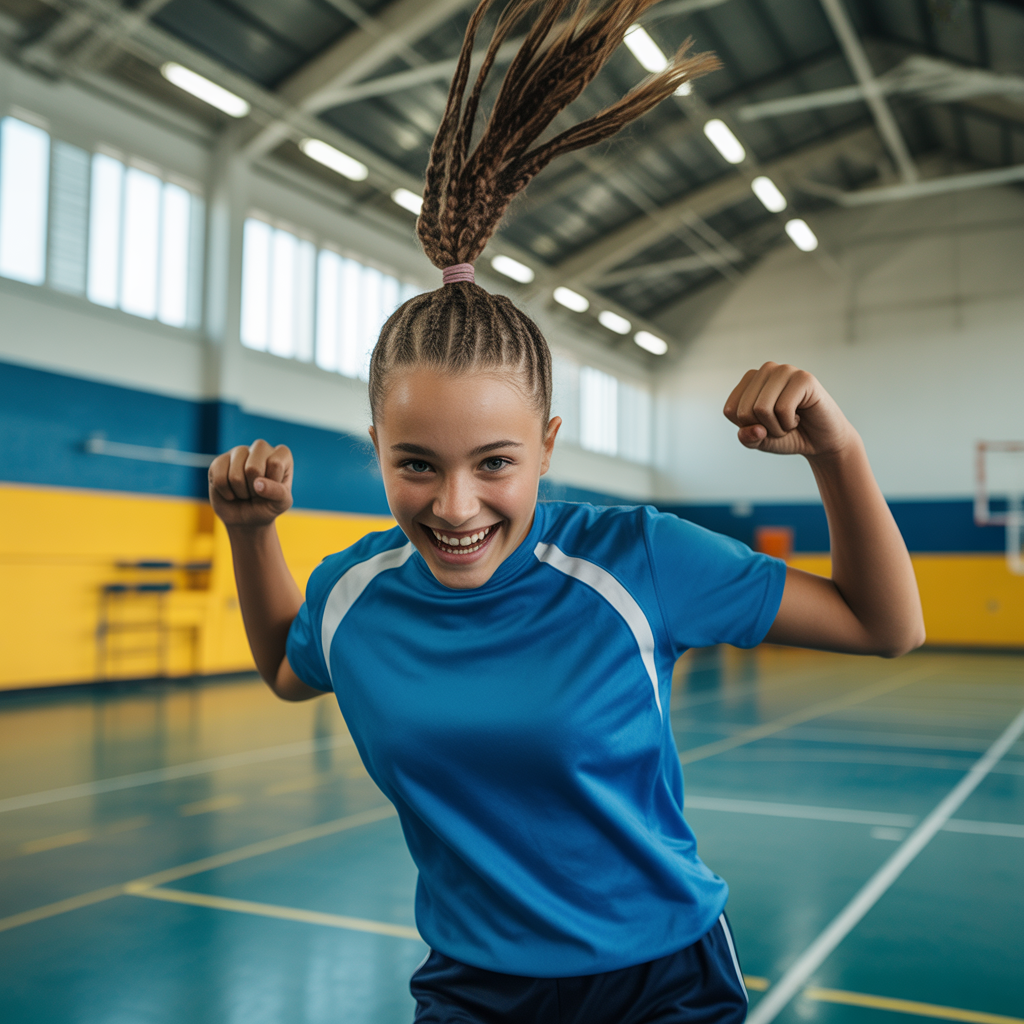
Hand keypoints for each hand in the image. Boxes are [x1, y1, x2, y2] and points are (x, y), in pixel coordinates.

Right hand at [208, 440, 293, 527]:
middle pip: (253, 468)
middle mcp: (261, 447)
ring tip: (245, 492)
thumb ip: (278, 493)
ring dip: (240, 492)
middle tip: (257, 492)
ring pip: (235, 475)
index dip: (272, 485)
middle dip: (254, 489)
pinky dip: (225, 491)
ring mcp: (239, 451)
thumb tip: (258, 483)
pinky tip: (231, 491)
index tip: (272, 490)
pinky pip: (219, 478)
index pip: (275, 464)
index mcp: (282, 454)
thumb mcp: (280, 504)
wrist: (246, 518)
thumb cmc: (267, 506)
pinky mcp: (219, 460)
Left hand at [723, 362, 855, 457]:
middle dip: (763, 428)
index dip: (748, 428)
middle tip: (781, 424)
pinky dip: (790, 423)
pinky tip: (800, 416)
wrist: (821, 442)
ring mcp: (785, 370)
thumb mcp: (759, 441)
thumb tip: (755, 429)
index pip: (730, 410)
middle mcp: (765, 370)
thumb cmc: (788, 436)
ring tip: (790, 420)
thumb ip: (747, 438)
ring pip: (761, 409)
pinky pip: (782, 409)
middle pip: (745, 410)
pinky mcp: (804, 378)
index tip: (766, 424)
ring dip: (776, 427)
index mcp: (749, 381)